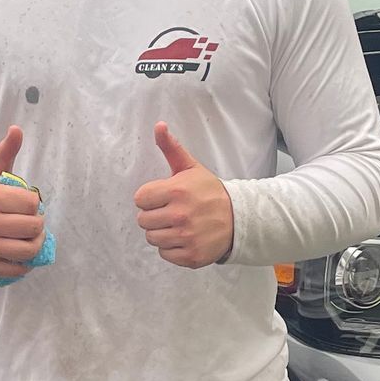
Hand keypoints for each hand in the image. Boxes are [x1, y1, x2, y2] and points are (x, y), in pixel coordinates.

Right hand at [0, 126, 45, 280]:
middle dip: (36, 225)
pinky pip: (16, 269)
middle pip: (34, 227)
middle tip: (29, 223)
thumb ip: (5, 153)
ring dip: (35, 245)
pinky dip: (23, 264)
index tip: (26, 205)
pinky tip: (19, 254)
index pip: (32, 203)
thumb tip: (17, 129)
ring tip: (29, 239)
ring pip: (29, 250)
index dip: (33, 204)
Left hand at [134, 122, 233, 268]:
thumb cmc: (210, 192)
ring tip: (177, 225)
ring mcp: (186, 237)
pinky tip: (184, 238)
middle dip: (154, 216)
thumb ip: (171, 148)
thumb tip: (158, 125)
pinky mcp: (191, 255)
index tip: (163, 198)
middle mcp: (180, 215)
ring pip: (152, 238)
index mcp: (176, 191)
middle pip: (143, 220)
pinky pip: (164, 254)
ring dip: (161, 233)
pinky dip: (171, 249)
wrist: (239, 218)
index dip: (149, 198)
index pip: (140, 199)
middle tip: (171, 212)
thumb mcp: (191, 168)